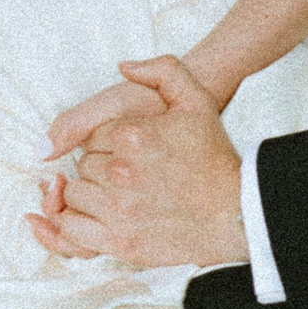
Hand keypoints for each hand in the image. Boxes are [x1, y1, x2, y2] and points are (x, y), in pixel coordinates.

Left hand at [28, 57, 247, 268]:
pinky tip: (97, 216)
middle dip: (100, 167)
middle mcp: (122, 171)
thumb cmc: (214, 159)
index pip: (92, 134)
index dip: (108, 142)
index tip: (130, 151)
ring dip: (89, 194)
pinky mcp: (119, 241)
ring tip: (118, 195)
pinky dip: (75, 222)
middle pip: (83, 164)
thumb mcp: (197, 101)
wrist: (236, 212)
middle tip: (129, 175)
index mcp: (134, 135)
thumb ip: (162, 70)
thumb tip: (123, 68)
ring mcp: (119, 209)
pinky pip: (71, 228)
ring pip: (73, 194)